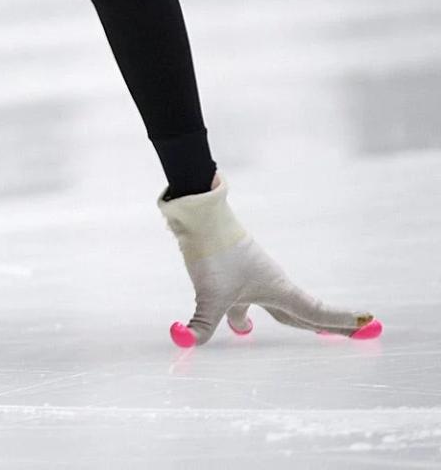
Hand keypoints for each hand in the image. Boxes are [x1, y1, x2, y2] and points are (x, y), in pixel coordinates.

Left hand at [159, 176, 379, 346]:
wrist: (199, 217)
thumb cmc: (214, 254)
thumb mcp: (210, 294)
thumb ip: (202, 324)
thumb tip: (188, 342)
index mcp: (278, 290)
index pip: (315, 313)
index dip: (341, 322)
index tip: (370, 324)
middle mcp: (270, 284)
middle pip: (303, 312)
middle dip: (325, 326)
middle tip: (354, 333)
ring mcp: (253, 277)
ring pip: (276, 307)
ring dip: (292, 320)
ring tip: (308, 332)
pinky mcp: (234, 272)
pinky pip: (251, 300)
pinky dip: (253, 315)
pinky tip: (242, 325)